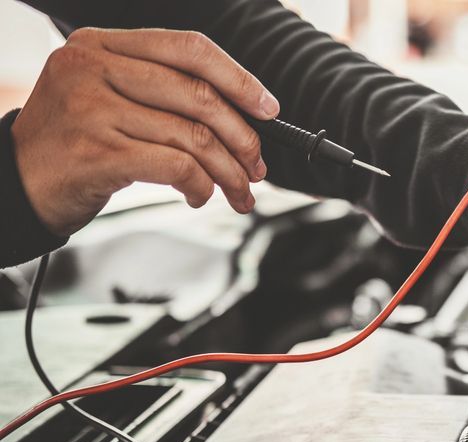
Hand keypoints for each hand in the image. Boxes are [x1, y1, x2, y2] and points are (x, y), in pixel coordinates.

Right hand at [11, 28, 279, 236]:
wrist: (16, 183)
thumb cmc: (73, 143)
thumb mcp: (107, 98)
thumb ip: (160, 93)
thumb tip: (240, 114)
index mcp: (100, 45)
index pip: (188, 48)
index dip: (238, 78)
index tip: (267, 108)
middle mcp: (92, 68)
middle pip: (198, 96)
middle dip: (242, 137)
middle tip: (257, 165)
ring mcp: (91, 109)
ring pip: (193, 136)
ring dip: (228, 172)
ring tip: (236, 190)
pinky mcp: (96, 153)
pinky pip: (176, 166)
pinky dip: (200, 185)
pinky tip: (199, 195)